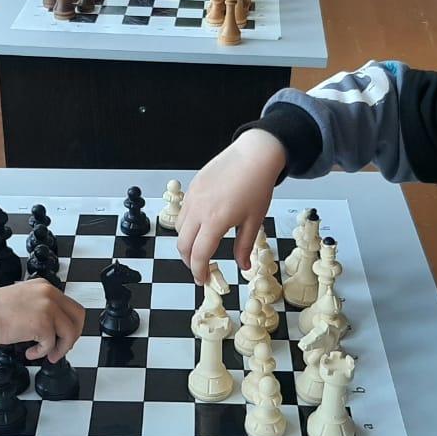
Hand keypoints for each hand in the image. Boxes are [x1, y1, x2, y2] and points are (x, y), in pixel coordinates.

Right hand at [0, 279, 84, 361]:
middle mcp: (49, 294)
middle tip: (62, 347)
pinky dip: (43, 352)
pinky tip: (31, 352)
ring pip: (70, 332)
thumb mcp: (23, 299)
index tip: (62, 335)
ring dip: (60, 348)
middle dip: (73, 335)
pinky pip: (51, 344)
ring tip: (48, 354)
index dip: (69, 324)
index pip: (70, 306)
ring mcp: (47, 308)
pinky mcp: (42, 324)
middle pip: (78, 316)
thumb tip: (53, 327)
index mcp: (45, 287)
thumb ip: (40, 307)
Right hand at [176, 129, 285, 283]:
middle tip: (200, 268)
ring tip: (199, 248)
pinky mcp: (192, 187)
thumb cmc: (257, 186)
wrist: (253, 155)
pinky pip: (183, 212)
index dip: (199, 271)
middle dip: (189, 261)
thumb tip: (243, 266)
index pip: (199, 255)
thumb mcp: (254, 221)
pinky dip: (186, 225)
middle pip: (183, 245)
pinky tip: (200, 227)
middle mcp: (199, 210)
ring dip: (186, 243)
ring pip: (179, 229)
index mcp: (215, 221)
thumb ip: (244, 246)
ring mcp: (193, 197)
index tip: (203, 280)